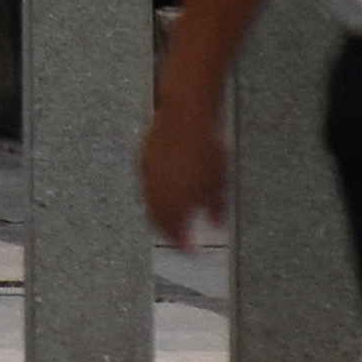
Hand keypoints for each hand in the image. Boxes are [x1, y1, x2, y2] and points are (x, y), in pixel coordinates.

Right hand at [140, 93, 229, 247]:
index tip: (190, 250)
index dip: (183, 246)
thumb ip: (217, 208)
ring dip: (159, 213)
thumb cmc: (205, 143)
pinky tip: (164, 189)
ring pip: (149, 203)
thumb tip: (217, 223)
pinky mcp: (143, 158)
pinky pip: (146, 183)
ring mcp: (147, 174)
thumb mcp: (219, 182)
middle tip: (178, 237)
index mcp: (174, 203)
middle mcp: (156, 192)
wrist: (187, 111)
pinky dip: (154, 192)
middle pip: (157, 222)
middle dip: (168, 233)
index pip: (175, 235)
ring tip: (171, 215)